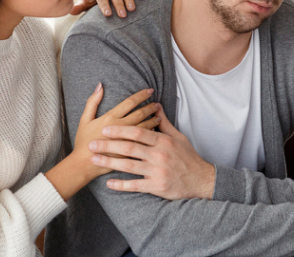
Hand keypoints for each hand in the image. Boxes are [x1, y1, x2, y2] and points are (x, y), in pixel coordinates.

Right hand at [46, 85, 160, 201]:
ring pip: (144, 127)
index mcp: (110, 118)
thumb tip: (100, 85)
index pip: (130, 102)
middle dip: (151, 107)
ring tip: (159, 116)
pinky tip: (156, 133)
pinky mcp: (128, 152)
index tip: (150, 90)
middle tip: (157, 104)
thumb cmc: (83, 141)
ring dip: (153, 120)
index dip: (141, 95)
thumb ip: (93, 102)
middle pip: (140, 114)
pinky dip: (150, 135)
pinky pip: (143, 141)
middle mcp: (120, 127)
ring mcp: (126, 140)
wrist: (83, 164)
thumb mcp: (84, 119)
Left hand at [89, 107, 215, 199]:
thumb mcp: (178, 137)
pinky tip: (109, 183)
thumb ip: (164, 123)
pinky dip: (121, 185)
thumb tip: (155, 106)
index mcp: (163, 141)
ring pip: (129, 166)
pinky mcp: (157, 187)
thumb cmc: (188, 157)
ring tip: (94, 159)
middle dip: (108, 145)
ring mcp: (157, 171)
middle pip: (129, 148)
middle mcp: (159, 155)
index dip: (120, 130)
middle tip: (92, 144)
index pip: (138, 132)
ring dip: (109, 163)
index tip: (105, 128)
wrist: (201, 180)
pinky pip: (136, 185)